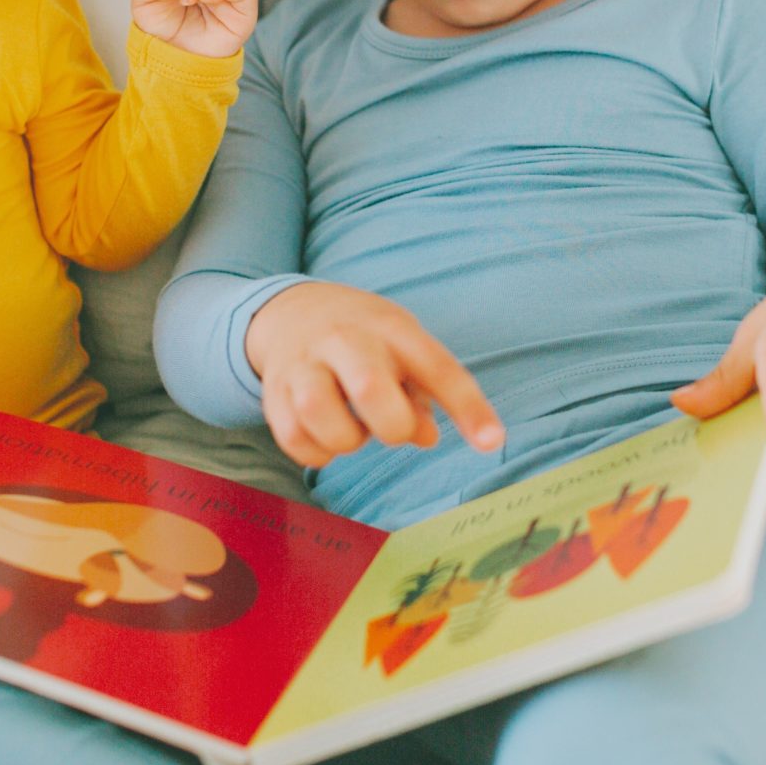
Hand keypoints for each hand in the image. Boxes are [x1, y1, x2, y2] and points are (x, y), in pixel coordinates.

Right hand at [244, 281, 505, 469]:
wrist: (293, 312)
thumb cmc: (367, 341)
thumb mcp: (405, 351)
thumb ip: (425, 393)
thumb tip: (426, 438)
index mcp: (391, 328)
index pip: (436, 367)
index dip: (467, 407)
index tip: (492, 442)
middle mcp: (344, 339)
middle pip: (370, 387)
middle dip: (391, 425)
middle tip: (392, 427)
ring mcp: (303, 363)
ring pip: (320, 413)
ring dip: (347, 440)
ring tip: (354, 430)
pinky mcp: (273, 392)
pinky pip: (293, 437)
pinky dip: (317, 452)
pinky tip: (326, 437)